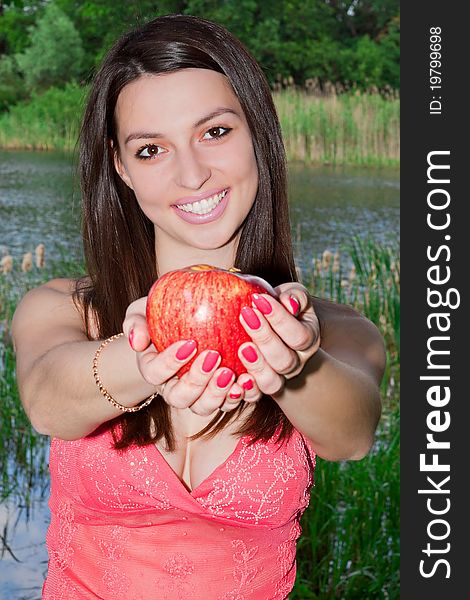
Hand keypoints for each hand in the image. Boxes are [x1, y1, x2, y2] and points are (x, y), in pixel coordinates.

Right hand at [122, 297, 254, 415]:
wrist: (186, 324)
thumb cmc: (163, 315)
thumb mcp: (143, 311)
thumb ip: (136, 322)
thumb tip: (137, 340)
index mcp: (154, 370)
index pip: (155, 373)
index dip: (169, 362)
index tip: (189, 343)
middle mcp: (175, 388)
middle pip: (181, 398)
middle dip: (197, 381)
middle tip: (214, 357)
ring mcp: (199, 395)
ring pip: (205, 406)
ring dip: (218, 393)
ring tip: (232, 373)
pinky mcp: (223, 395)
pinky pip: (231, 402)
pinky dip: (241, 395)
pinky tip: (249, 379)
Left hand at [236, 283, 320, 396]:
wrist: (276, 331)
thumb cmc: (281, 307)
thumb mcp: (292, 297)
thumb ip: (294, 296)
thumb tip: (289, 302)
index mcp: (309, 339)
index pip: (298, 334)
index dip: (279, 318)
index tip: (258, 299)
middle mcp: (297, 362)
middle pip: (285, 360)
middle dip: (264, 337)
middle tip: (245, 314)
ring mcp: (280, 378)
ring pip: (272, 381)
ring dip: (256, 365)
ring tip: (242, 346)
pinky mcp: (262, 387)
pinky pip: (255, 395)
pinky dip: (245, 387)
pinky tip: (231, 372)